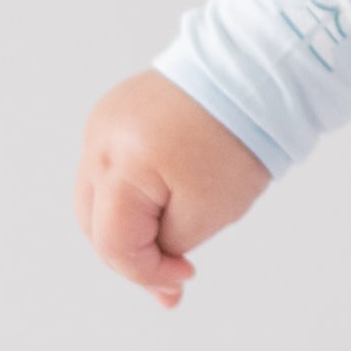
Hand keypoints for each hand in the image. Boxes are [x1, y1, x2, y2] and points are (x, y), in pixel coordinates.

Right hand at [73, 68, 271, 307]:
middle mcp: (100, 139)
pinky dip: (131, 192)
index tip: (183, 278)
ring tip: (166, 245)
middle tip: (170, 278)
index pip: (112, 242)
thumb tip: (154, 266)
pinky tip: (161, 205)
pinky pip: (113, 165)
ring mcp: (104, 120)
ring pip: (99, 195)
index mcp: (120, 163)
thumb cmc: (240, 138)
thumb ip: (167, 245)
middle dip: (129, 255)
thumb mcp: (209, 211)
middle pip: (94, 221)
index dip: (145, 272)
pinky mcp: (116, 110)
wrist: (256, 72)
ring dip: (127, 224)